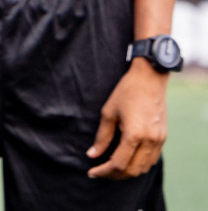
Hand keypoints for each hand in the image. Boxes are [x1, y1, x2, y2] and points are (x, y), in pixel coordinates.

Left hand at [87, 59, 167, 178]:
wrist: (149, 79)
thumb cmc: (126, 92)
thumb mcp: (108, 113)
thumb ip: (102, 137)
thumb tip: (92, 155)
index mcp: (135, 135)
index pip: (119, 163)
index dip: (104, 171)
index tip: (91, 171)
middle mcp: (150, 141)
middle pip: (132, 170)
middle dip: (114, 174)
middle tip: (99, 171)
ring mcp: (159, 140)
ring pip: (144, 167)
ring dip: (128, 171)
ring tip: (111, 167)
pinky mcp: (163, 137)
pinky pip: (152, 159)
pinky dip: (139, 164)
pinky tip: (126, 159)